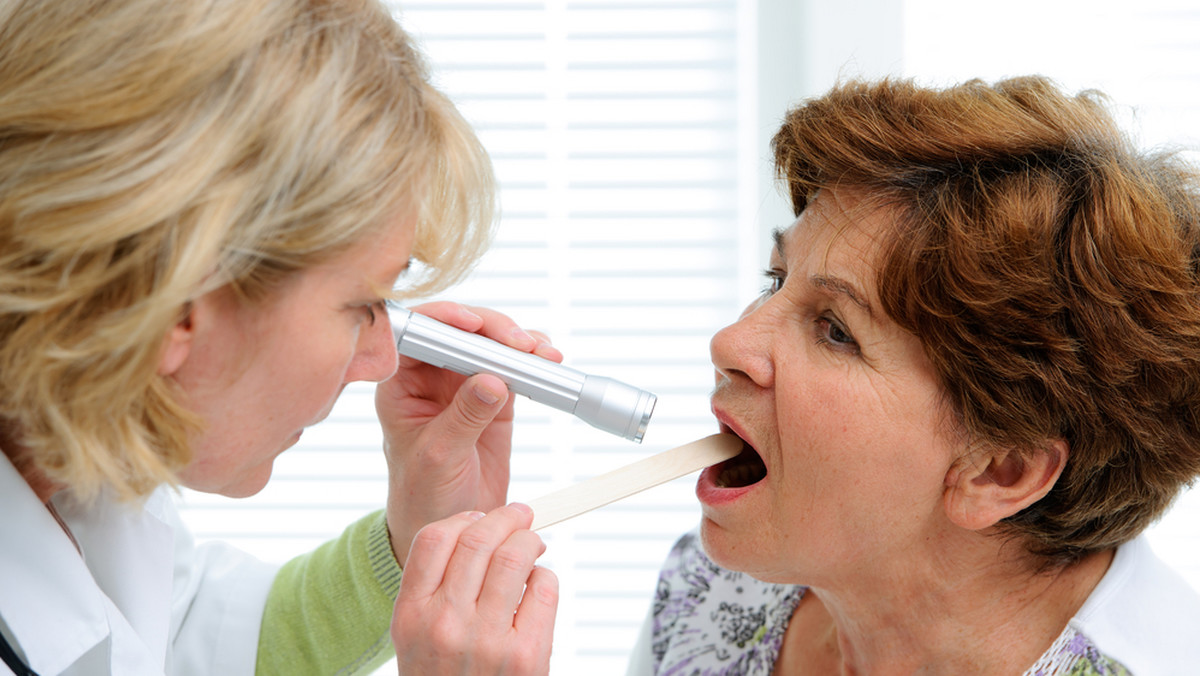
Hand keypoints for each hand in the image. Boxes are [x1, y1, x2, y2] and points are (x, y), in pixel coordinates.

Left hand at [377, 301, 561, 564]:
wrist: (448, 526)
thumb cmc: (422, 494)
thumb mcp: (439, 457)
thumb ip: (464, 418)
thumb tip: (492, 380)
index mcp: (401, 384)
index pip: (418, 334)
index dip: (444, 319)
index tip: (473, 324)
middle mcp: (430, 377)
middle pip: (461, 332)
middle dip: (492, 330)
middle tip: (520, 344)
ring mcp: (464, 385)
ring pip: (490, 345)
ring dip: (518, 343)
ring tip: (542, 354)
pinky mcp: (495, 398)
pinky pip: (514, 369)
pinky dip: (533, 363)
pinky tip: (547, 363)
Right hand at [392, 504, 557, 674]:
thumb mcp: (417, 635)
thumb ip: (435, 587)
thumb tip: (478, 529)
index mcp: (411, 616)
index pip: (433, 540)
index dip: (463, 518)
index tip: (480, 516)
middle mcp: (445, 624)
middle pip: (478, 539)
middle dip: (507, 518)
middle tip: (521, 516)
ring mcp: (488, 640)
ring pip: (516, 556)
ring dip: (530, 541)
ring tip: (534, 545)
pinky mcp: (527, 655)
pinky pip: (545, 588)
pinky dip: (546, 577)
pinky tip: (537, 586)